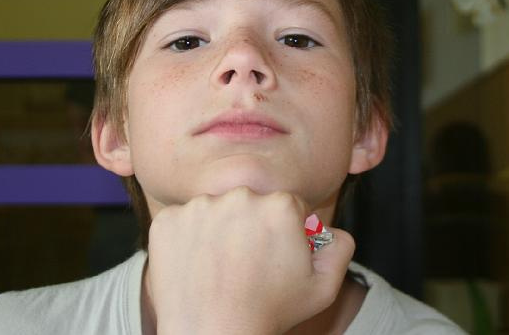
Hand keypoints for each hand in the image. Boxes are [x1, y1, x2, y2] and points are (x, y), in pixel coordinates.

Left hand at [147, 186, 354, 334]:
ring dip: (219, 231)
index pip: (285, 207)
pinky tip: (197, 266)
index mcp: (280, 205)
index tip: (274, 257)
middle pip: (250, 204)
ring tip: (221, 268)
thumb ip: (340, 248)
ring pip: (216, 210)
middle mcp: (239, 196)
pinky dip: (188, 239)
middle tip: (247, 265)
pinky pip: (182, 221)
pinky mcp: (168, 220)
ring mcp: (199, 206)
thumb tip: (329, 231)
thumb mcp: (324, 287)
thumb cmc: (270, 312)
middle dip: (251, 228)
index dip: (283, 234)